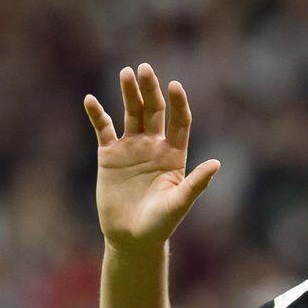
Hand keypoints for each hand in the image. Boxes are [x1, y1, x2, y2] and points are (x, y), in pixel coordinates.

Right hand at [84, 64, 220, 250]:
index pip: (179, 121)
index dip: (177, 103)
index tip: (174, 86)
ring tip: (126, 73)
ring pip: (131, 113)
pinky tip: (91, 100)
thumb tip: (216, 164)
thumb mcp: (179, 203)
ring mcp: (131, 148)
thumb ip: (196, 183)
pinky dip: (97, 114)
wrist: (132, 238)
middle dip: (150, 90)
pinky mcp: (110, 155)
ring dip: (129, 93)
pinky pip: (103, 129)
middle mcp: (154, 145)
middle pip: (154, 110)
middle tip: (145, 69)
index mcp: (174, 154)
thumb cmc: (160, 224)